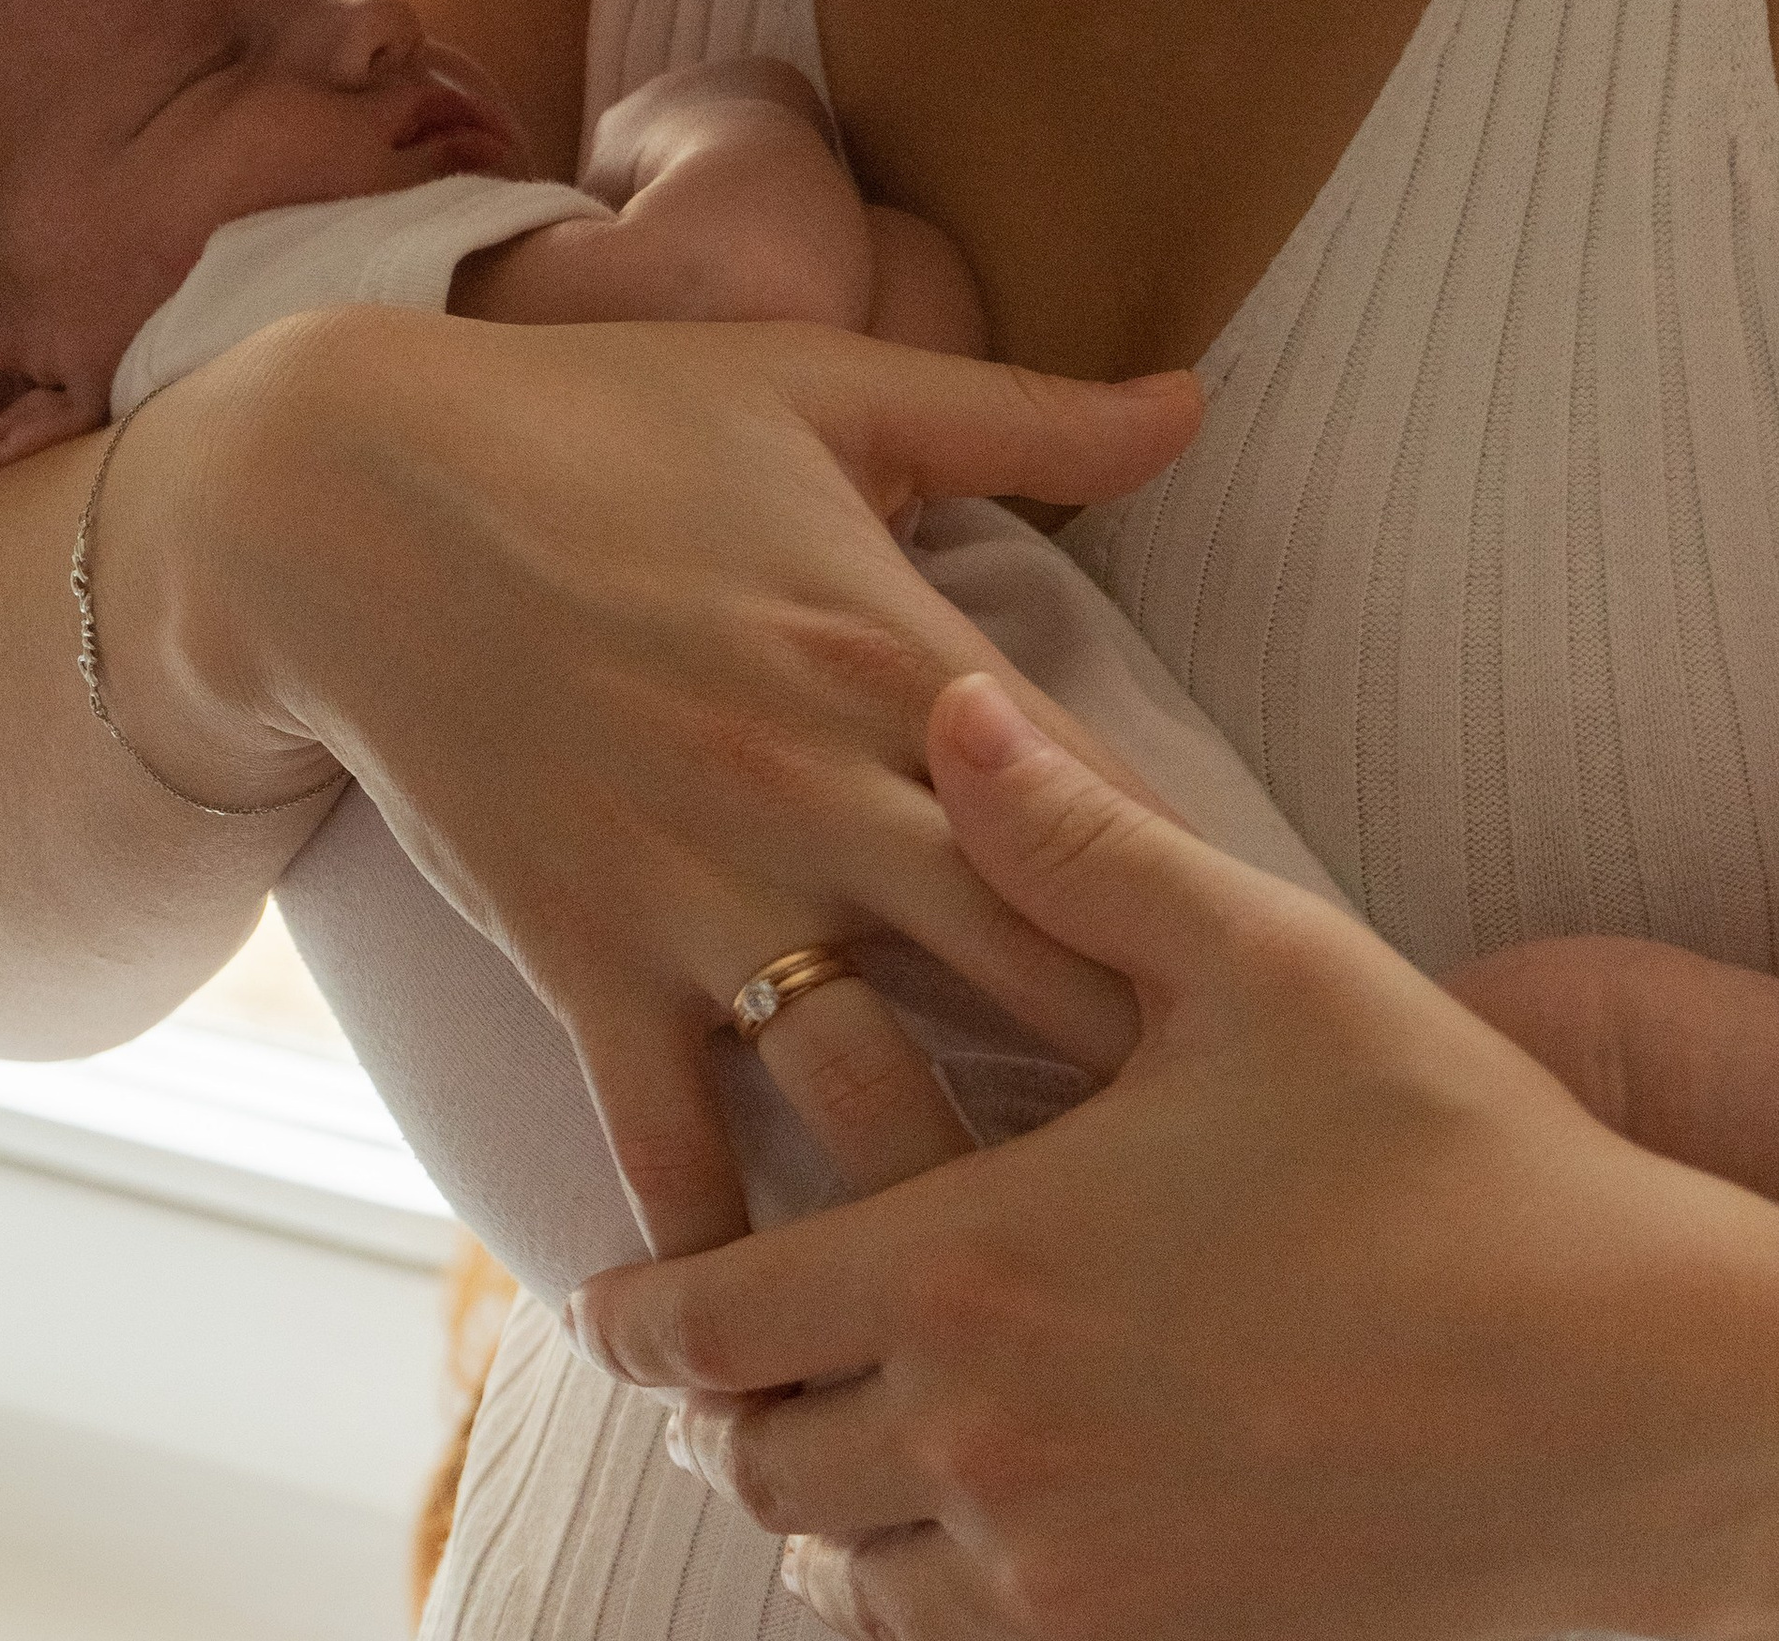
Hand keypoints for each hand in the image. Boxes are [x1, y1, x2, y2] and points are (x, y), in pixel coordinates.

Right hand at [163, 307, 1203, 1250]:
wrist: (347, 492)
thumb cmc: (596, 419)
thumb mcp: (822, 387)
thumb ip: (1025, 410)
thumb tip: (1199, 395)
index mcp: (899, 651)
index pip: (1114, 823)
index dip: (1221, 925)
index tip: (1312, 1019)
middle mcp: (823, 792)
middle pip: (1040, 990)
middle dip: (1146, 1101)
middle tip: (1256, 1206)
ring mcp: (700, 892)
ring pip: (878, 1107)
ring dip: (964, 1211)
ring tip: (1065, 1312)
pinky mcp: (584, 959)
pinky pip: (676, 1146)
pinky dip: (728, 1249)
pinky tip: (794, 1344)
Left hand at [572, 675, 1778, 1640]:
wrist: (1642, 1400)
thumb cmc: (1456, 1163)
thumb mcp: (1262, 964)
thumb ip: (1078, 841)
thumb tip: (950, 703)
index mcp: (977, 1267)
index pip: (716, 1317)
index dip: (639, 1308)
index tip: (612, 1296)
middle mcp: (994, 1444)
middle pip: (765, 1463)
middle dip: (727, 1408)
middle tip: (727, 1358)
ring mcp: (1081, 1579)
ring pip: (856, 1582)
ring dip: (827, 1510)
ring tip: (839, 1441)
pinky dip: (937, 1601)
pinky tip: (978, 1532)